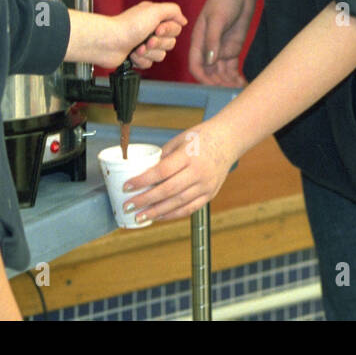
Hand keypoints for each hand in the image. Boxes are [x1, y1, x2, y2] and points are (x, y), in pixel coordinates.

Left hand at [113, 1, 186, 69]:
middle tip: (146, 40)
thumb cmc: (128, 26)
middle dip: (158, 44)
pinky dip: (141, 60)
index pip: (176, 28)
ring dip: (149, 53)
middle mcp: (150, 30)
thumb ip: (173, 11)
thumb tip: (183, 19)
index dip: (169, 31)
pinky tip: (132, 55)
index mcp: (155, 18)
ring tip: (137, 48)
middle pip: (170, 43)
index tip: (158, 29)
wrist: (110, 42)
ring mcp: (144, 44)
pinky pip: (150, 64)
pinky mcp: (137, 57)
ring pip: (161, 55)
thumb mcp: (154, 10)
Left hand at [122, 118, 240, 221]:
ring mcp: (205, 185)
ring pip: (177, 203)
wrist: (229, 140)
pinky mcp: (210, 194)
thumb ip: (163, 157)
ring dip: (156, 212)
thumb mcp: (180, 140)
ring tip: (139, 217)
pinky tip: (159, 217)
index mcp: (188, 155)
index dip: (142, 181)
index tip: (127, 186)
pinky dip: (172, 215)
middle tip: (128, 206)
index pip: (161, 171)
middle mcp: (198, 172)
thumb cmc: (202, 137)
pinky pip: (189, 209)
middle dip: (145, 200)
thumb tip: (144, 172)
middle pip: (167, 190)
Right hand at [188, 0, 257, 86]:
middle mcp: (208, 48)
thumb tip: (210, 60)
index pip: (196, 65)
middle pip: (209, 72)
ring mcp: (221, 49)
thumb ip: (213, 39)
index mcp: (198, 40)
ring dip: (227, 83)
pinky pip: (232, 68)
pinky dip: (235, 77)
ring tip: (239, 89)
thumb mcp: (218, 18)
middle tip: (231, 90)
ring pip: (221, 73)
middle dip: (218, 83)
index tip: (214, 85)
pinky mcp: (233, 49)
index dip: (203, 77)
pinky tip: (242, 84)